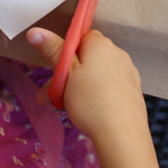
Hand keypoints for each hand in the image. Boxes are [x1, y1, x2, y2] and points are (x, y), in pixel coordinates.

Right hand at [26, 28, 146, 139]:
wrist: (122, 136)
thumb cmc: (90, 102)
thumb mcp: (66, 74)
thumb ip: (52, 50)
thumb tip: (35, 32)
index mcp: (101, 44)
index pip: (79, 37)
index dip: (64, 53)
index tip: (55, 71)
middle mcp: (117, 53)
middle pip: (86, 57)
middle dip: (67, 75)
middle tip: (50, 96)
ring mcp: (128, 71)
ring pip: (96, 73)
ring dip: (79, 86)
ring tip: (65, 106)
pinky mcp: (133, 89)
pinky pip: (109, 85)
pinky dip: (96, 93)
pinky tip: (88, 110)